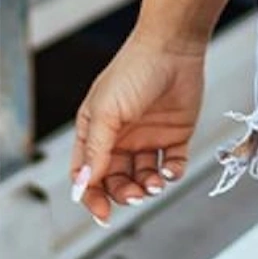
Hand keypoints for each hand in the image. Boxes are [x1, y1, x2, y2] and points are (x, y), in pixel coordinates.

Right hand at [69, 30, 205, 226]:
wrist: (174, 46)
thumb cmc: (133, 70)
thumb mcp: (106, 111)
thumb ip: (95, 150)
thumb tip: (82, 186)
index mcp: (96, 131)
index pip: (87, 174)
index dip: (91, 196)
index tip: (102, 213)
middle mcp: (121, 137)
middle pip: (116, 180)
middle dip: (124, 193)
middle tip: (135, 195)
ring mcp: (148, 136)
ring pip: (143, 177)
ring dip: (147, 187)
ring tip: (154, 183)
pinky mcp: (175, 134)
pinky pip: (172, 165)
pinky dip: (171, 175)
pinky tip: (170, 171)